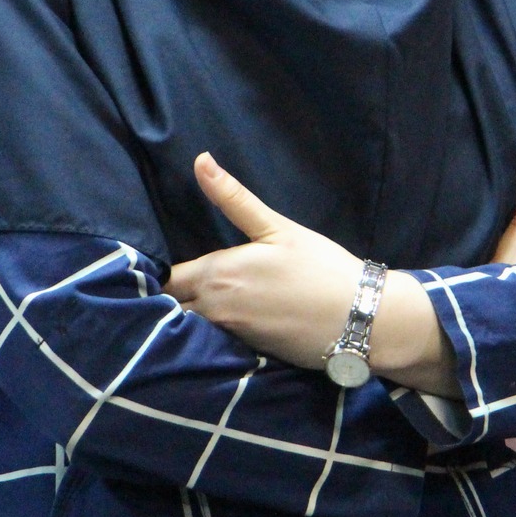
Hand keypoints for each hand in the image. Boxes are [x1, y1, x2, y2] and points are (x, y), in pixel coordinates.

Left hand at [165, 154, 460, 394]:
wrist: (361, 319)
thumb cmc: (321, 268)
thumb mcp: (277, 228)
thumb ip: (233, 198)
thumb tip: (200, 160)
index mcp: (217, 274)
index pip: (165, 278)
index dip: (156, 271)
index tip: (154, 264)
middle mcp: (215, 310)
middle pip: (170, 307)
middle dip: (165, 297)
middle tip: (164, 286)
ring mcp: (229, 337)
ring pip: (188, 329)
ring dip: (182, 318)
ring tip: (185, 304)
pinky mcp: (245, 356)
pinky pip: (209, 347)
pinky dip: (203, 337)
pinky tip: (211, 327)